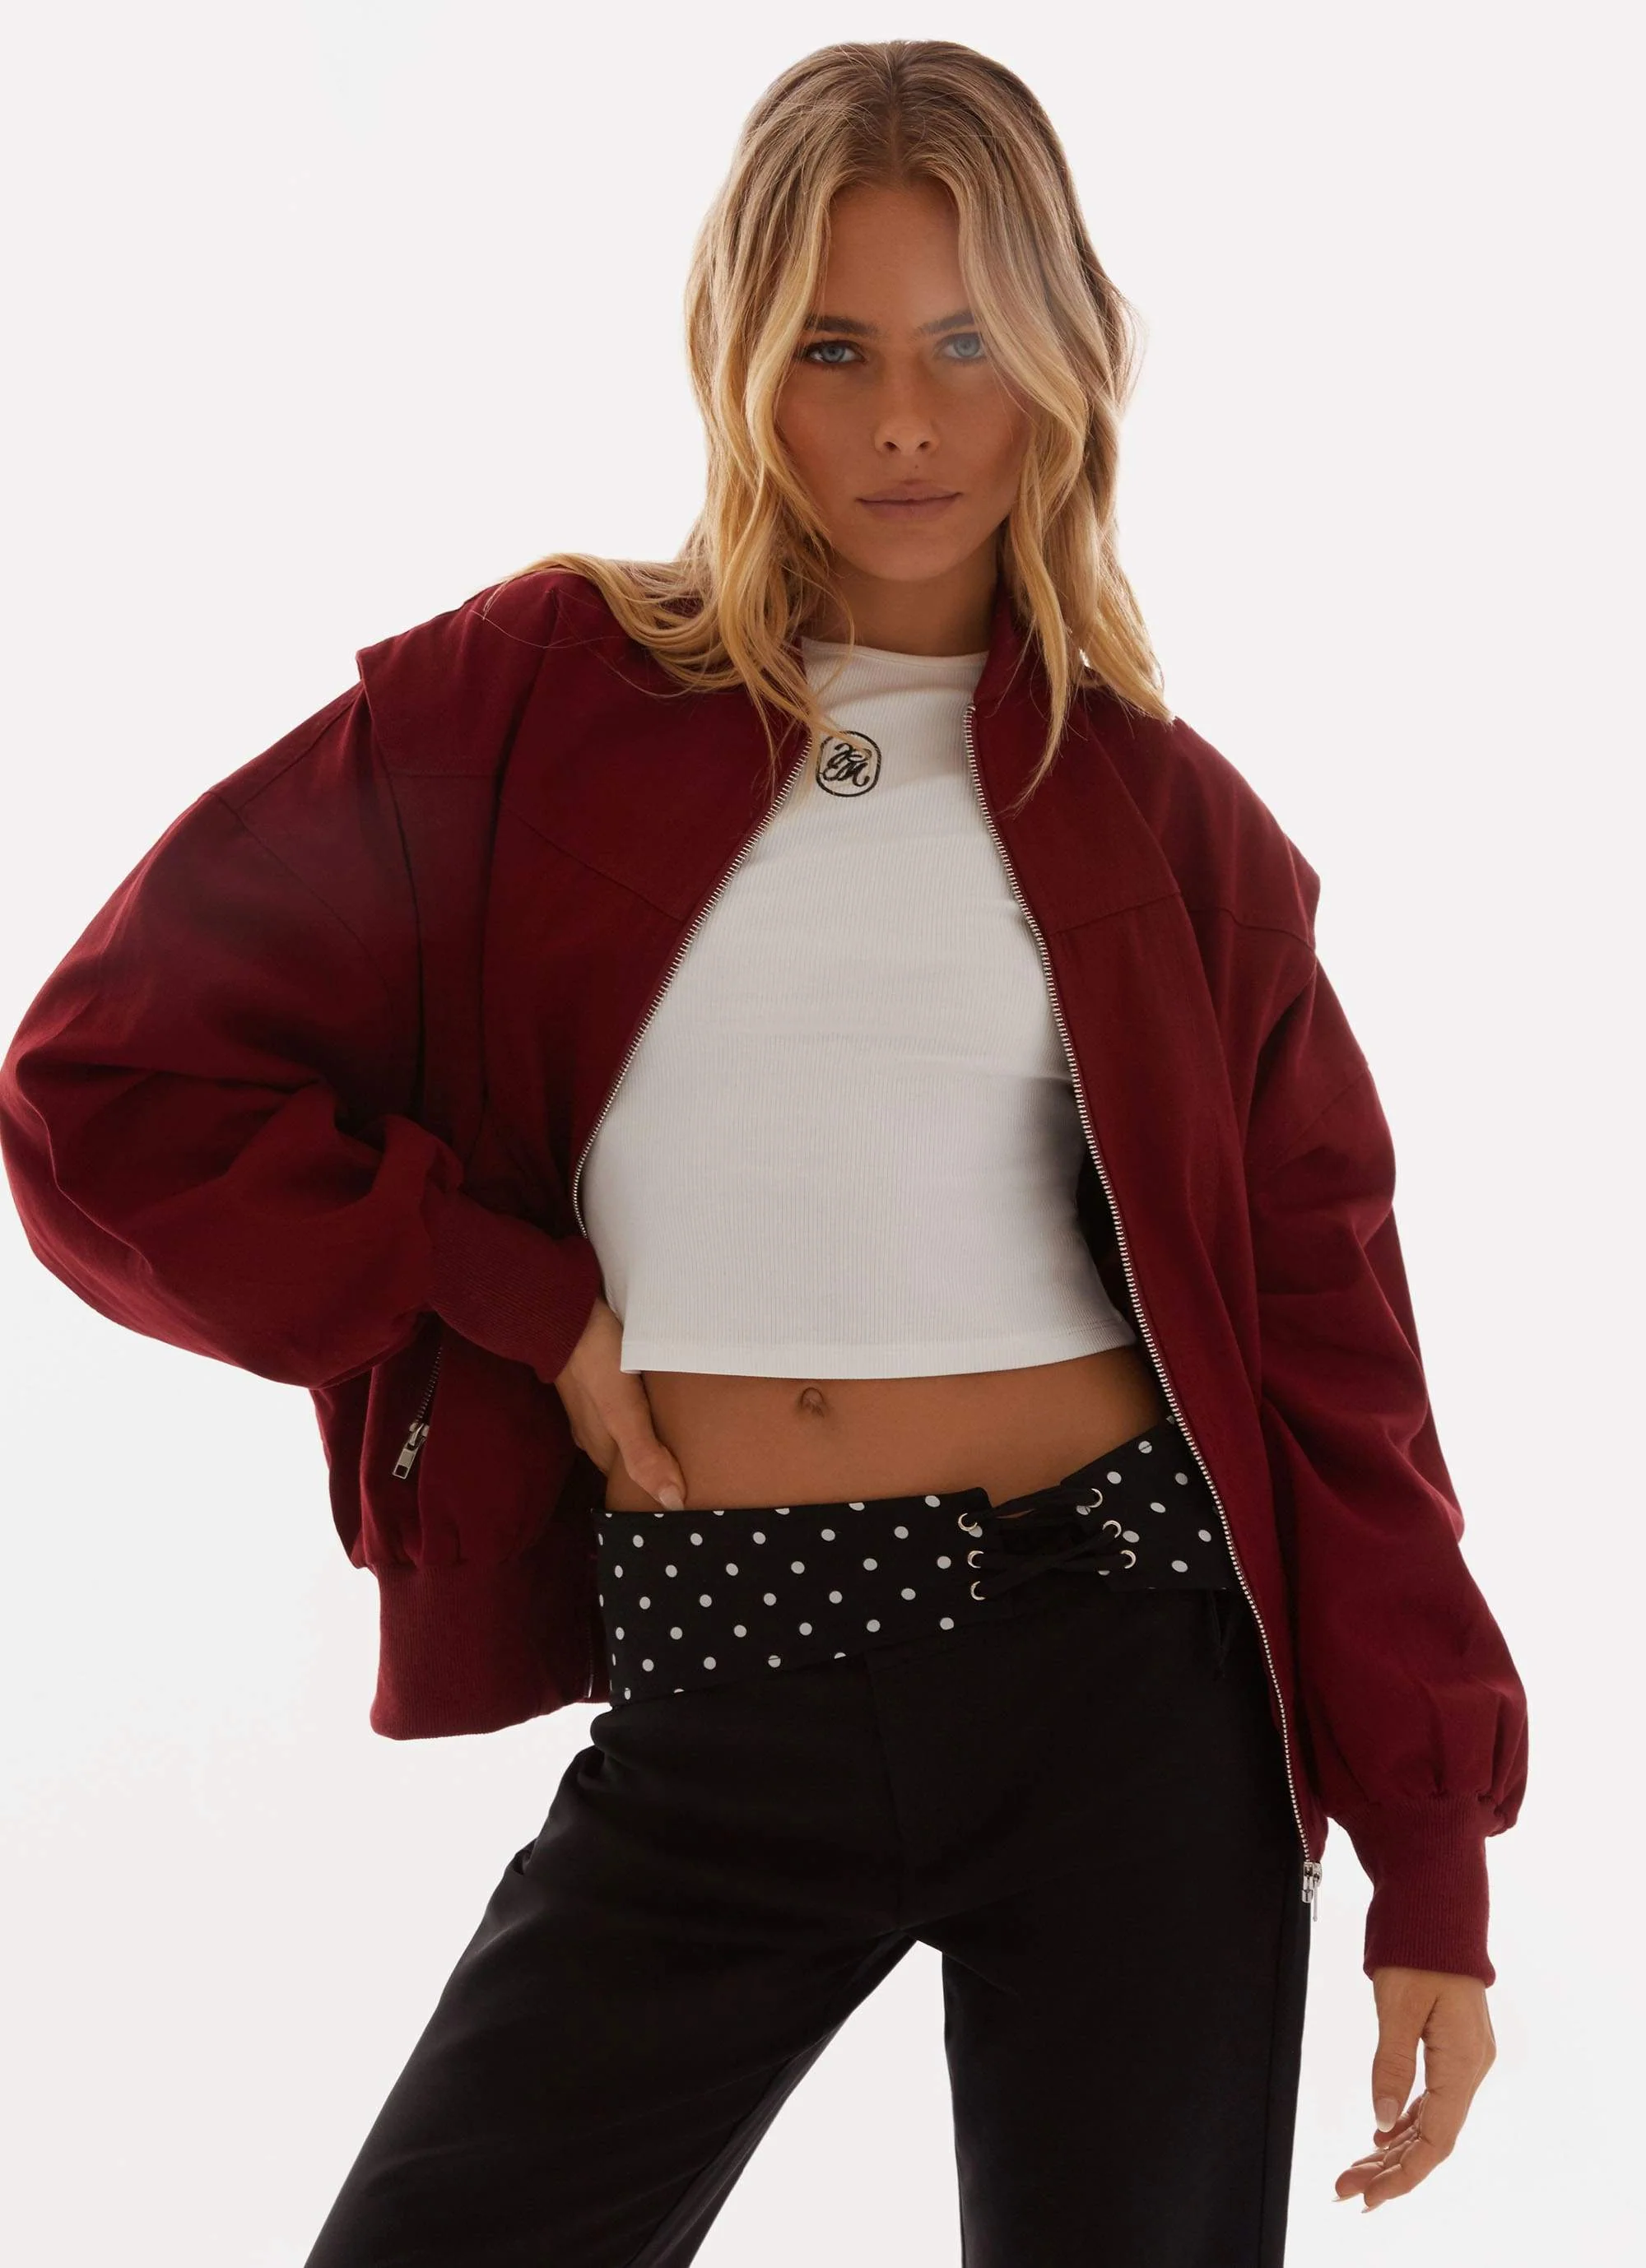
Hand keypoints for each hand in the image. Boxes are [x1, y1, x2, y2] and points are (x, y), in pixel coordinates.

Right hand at [552, 1294, 688, 1510]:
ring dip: (657, 1436)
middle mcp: (596, 1430)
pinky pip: (632, 1403)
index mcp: (600, 1446)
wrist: (565, 1309)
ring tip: (695, 1438)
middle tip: (702, 1470)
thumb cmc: (595, 1361)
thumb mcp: (621, 1411)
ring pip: (632, 1431)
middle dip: (660, 1465)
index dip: (657, 1494)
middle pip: (632, 1458)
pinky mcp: (605, 1375)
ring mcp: (598, 1402)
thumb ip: (643, 1455)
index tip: (691, 1501)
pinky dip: (651, 1409)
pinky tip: (670, 1400)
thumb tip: (672, 1504)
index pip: (631, 1485)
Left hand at [1334, 1967, 1496, 2211]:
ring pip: (1430, 2120)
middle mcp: (1471, 2067)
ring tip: (1356, 2173)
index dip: (1404, 2174)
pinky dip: (1404, 2120)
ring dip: (1393, 2149)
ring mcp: (1465, 2058)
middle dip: (1390, 2169)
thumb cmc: (1418, 1948)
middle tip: (1347, 2190)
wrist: (1437, 1905)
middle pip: (1432, 2137)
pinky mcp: (1453, 2048)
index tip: (1368, 2196)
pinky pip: (1431, 2098)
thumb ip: (1390, 2065)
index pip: (1437, 2138)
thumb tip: (1380, 2122)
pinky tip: (1381, 2136)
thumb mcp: (1398, 2005)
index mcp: (1464, 2061)